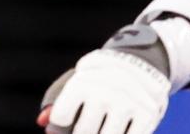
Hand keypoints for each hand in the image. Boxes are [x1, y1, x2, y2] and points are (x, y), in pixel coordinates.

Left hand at [40, 49, 169, 133]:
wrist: (140, 62)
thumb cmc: (99, 78)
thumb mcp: (77, 81)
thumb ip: (56, 102)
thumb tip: (42, 123)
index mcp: (83, 81)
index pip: (61, 117)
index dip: (61, 125)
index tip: (68, 121)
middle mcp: (106, 91)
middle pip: (84, 132)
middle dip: (82, 133)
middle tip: (88, 127)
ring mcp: (128, 103)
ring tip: (101, 128)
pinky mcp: (147, 114)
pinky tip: (119, 129)